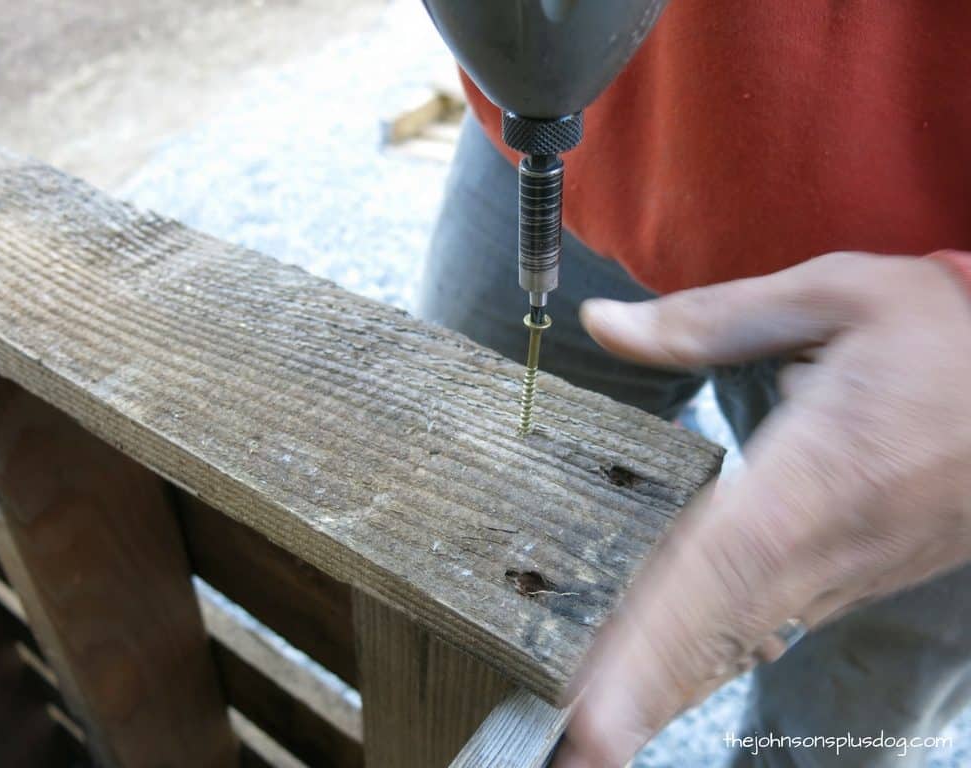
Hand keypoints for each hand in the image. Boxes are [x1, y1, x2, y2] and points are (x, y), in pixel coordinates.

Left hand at [555, 252, 970, 767]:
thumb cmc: (946, 339)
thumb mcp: (837, 295)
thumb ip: (710, 319)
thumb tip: (606, 324)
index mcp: (820, 466)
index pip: (721, 564)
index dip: (657, 639)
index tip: (598, 705)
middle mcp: (832, 538)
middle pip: (719, 627)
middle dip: (641, 692)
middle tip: (571, 748)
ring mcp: (849, 569)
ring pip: (743, 638)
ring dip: (668, 687)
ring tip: (596, 736)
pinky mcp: (857, 576)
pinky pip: (770, 626)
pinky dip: (711, 660)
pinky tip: (665, 682)